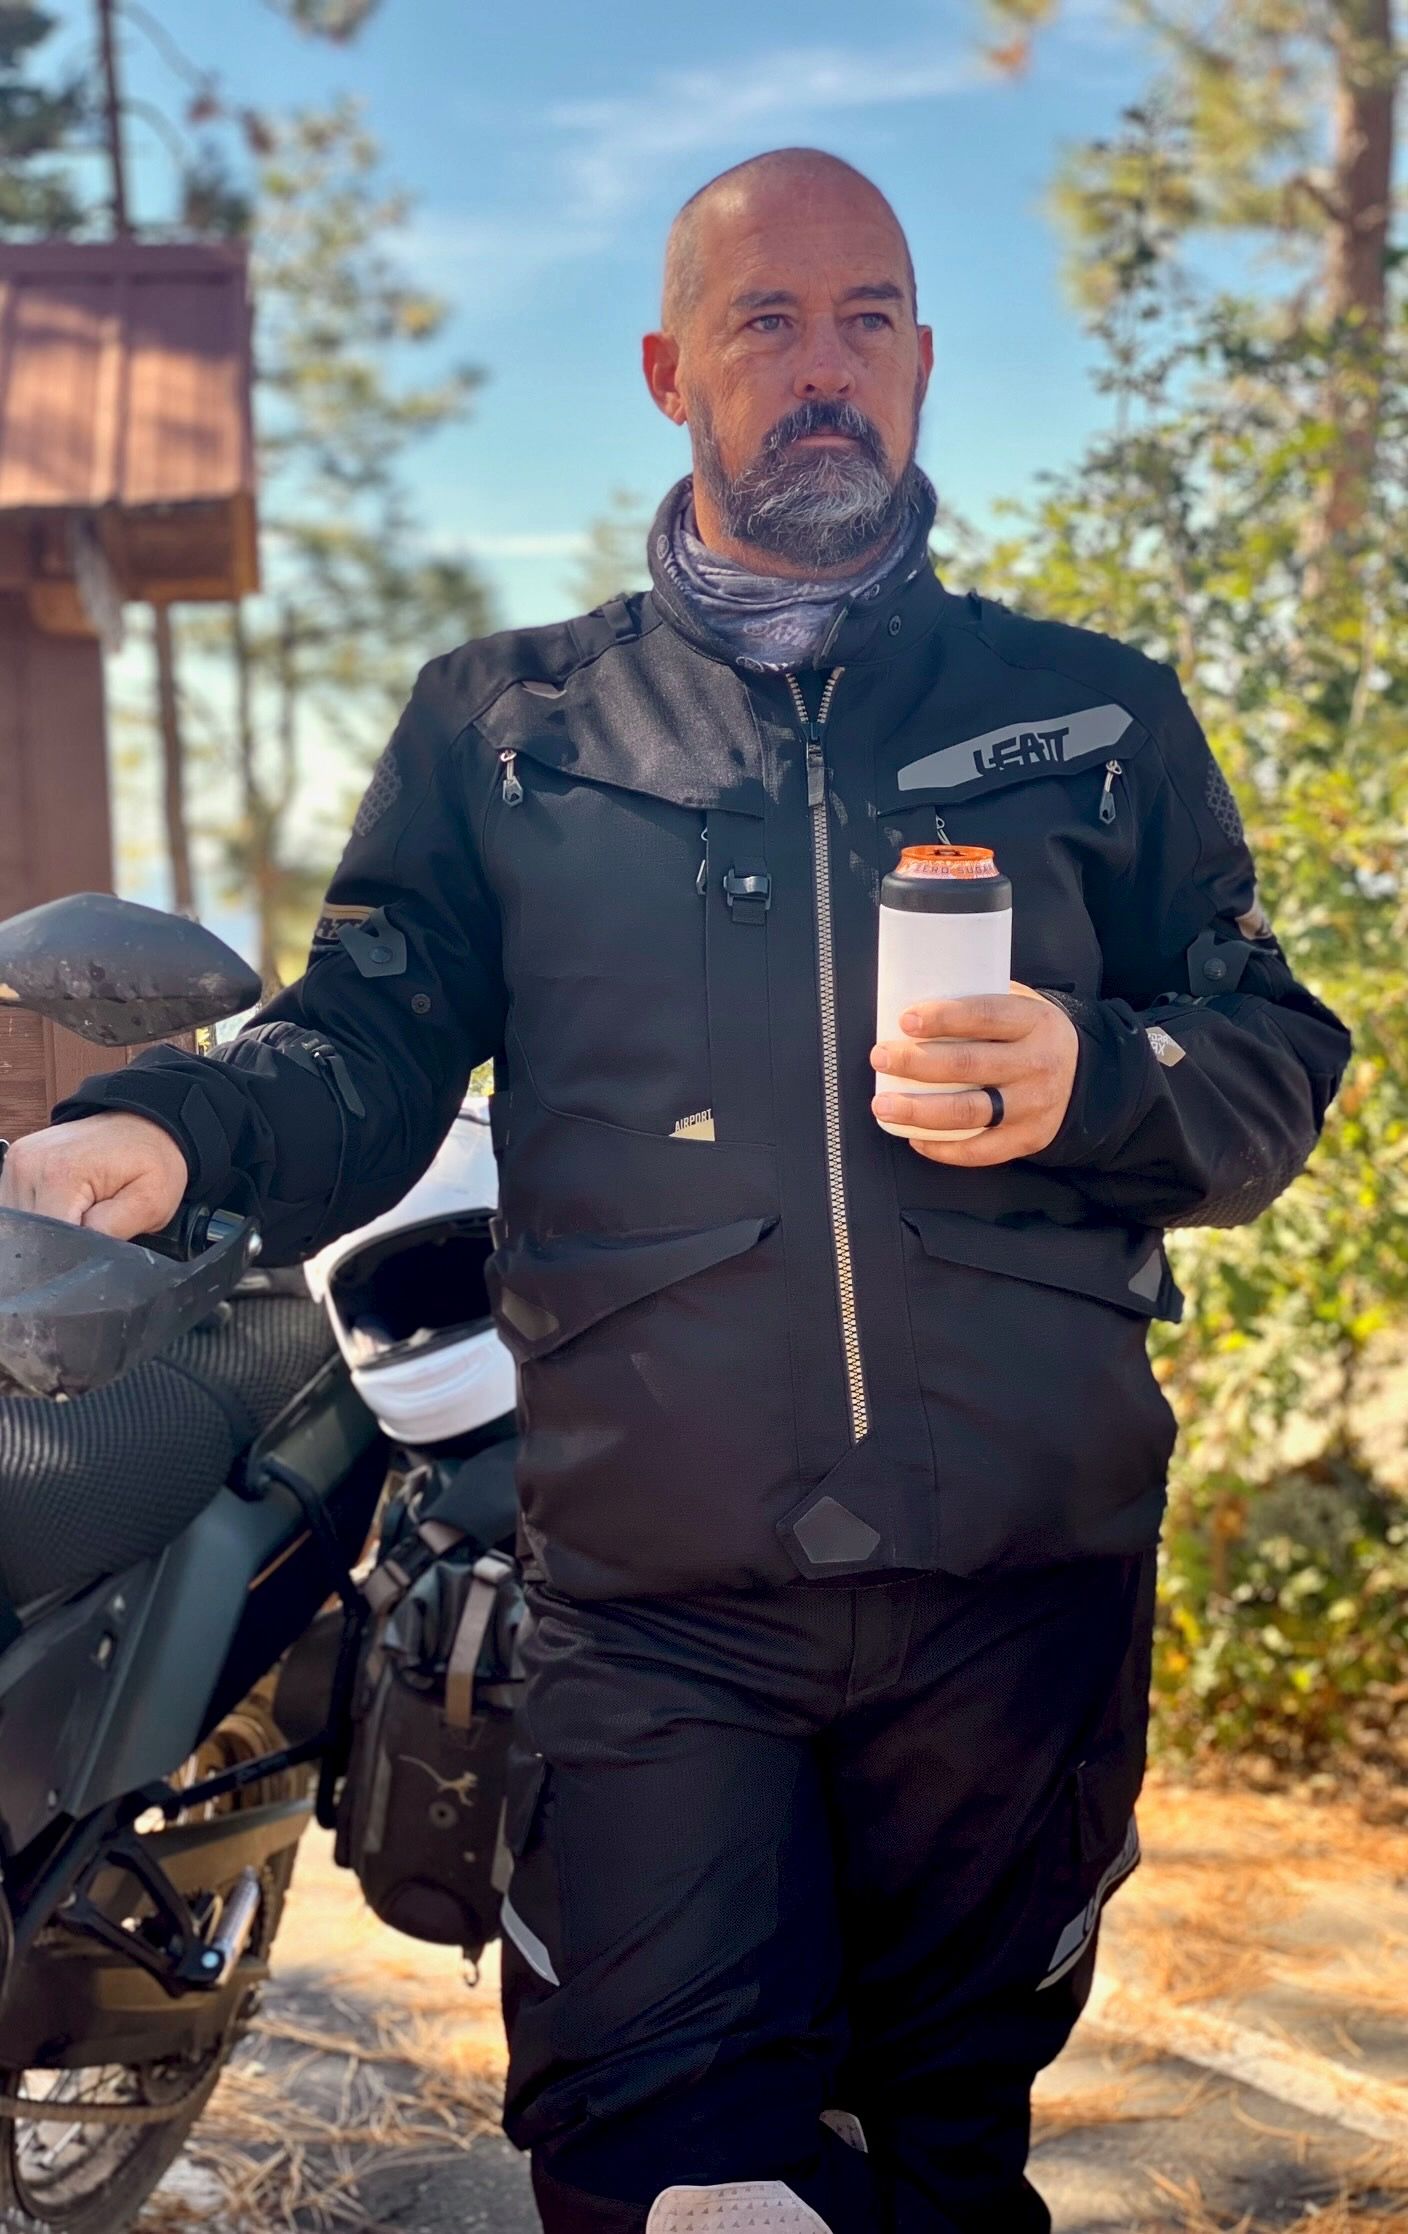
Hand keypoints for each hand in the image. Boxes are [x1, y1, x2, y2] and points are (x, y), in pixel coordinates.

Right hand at [0, 1113, 188, 1239]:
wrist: (143, 1123)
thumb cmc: (151, 1159)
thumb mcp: (151, 1202)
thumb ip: (112, 1231)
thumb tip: (80, 1250)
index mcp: (59, 1175)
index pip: (49, 1240)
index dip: (75, 1252)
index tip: (99, 1243)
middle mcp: (28, 1166)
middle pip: (33, 1233)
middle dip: (64, 1238)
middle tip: (96, 1223)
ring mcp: (16, 1164)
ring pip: (24, 1224)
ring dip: (51, 1226)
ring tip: (83, 1210)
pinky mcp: (15, 1166)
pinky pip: (20, 1207)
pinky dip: (42, 1214)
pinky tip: (68, 1204)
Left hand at [871, 988, 1078, 1165]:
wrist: (1086, 1077)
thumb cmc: (1031, 1036)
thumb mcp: (1021, 1006)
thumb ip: (979, 1000)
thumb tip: (913, 995)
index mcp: (1033, 1021)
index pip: (985, 1016)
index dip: (943, 1018)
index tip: (905, 1020)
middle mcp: (1037, 1063)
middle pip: (968, 1065)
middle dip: (916, 1063)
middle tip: (880, 1056)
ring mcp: (1034, 1105)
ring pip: (969, 1112)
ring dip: (919, 1111)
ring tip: (884, 1105)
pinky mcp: (1028, 1138)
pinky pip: (981, 1150)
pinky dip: (943, 1148)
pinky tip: (915, 1138)